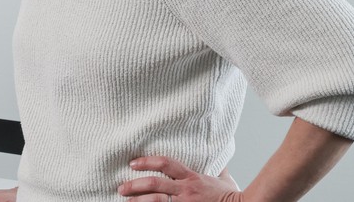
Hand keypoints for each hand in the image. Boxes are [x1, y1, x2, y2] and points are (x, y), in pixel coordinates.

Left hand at [120, 156, 241, 200]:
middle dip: (135, 185)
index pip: (165, 163)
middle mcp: (186, 190)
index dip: (147, 161)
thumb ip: (215, 167)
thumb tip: (216, 156)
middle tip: (121, 187)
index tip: (133, 163)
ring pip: (156, 201)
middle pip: (155, 184)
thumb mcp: (223, 178)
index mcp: (192, 177)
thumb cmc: (232, 196)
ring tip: (127, 201)